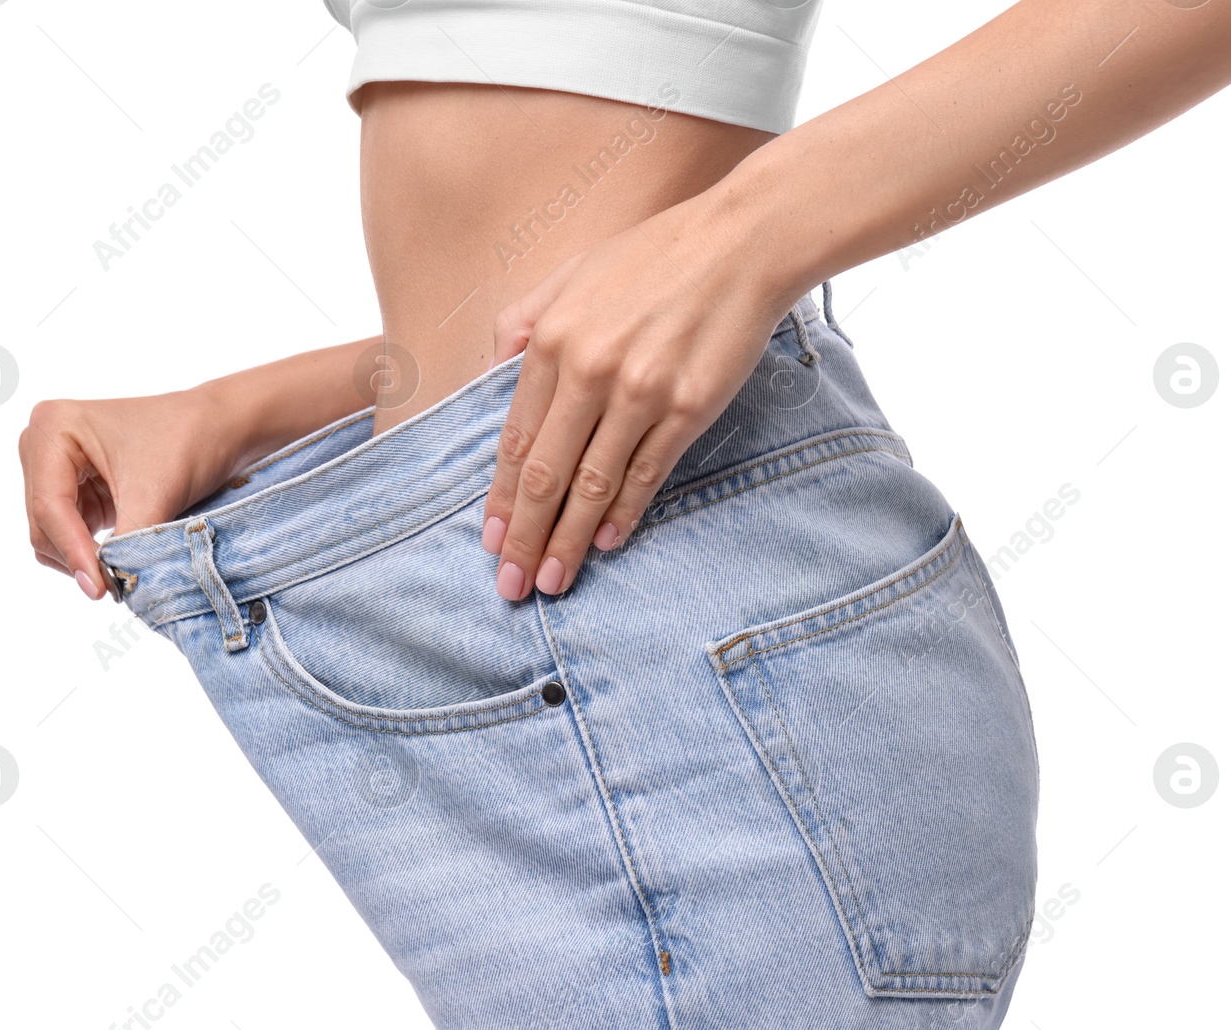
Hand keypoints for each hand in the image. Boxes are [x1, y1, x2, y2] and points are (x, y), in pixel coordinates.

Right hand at [19, 389, 239, 599]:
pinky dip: (88, 551)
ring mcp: (56, 466)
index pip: (49, 504)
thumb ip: (123, 544)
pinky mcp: (75, 488)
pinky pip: (68, 532)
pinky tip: (117, 559)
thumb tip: (103, 587)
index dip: (72, 551)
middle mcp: (43, 442)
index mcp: (53, 427)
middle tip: (113, 587)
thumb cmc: (189, 441)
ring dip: (81, 557)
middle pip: (42, 522)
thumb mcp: (152, 495)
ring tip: (120, 572)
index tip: (99, 587)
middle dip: (76, 556)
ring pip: (50, 533)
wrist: (220, 426)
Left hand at [481, 191, 791, 598]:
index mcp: (552, 340)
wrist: (742, 242)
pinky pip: (647, 473)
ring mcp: (641, 392)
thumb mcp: (570, 273)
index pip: (516, 438)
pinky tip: (606, 542)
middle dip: (524, 536)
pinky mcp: (689, 408)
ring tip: (553, 581)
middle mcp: (590, 370)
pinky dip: (624, 513)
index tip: (489, 540)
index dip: (500, 497)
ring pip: (593, 484)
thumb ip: (521, 323)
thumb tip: (489, 375)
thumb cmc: (654, 256)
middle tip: (509, 584)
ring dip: (568, 540)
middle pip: (545, 473)